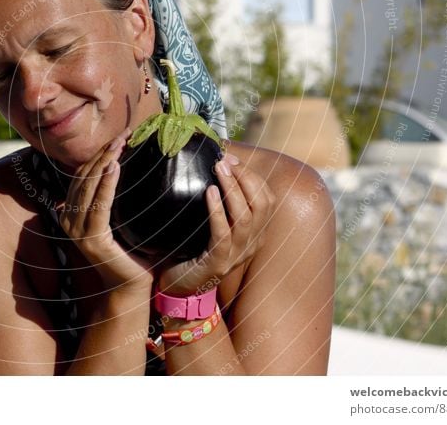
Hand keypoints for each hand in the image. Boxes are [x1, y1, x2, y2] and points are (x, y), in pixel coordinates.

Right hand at [58, 129, 154, 294]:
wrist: (131, 285)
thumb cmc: (130, 251)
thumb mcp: (118, 219)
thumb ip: (111, 198)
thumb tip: (123, 167)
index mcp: (72, 212)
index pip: (83, 175)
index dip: (98, 153)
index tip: (119, 137)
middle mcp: (69, 219)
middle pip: (85, 177)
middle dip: (104, 153)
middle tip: (124, 135)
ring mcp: (78, 231)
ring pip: (89, 187)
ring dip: (105, 162)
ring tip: (120, 144)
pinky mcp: (92, 239)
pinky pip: (99, 205)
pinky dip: (107, 184)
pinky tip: (115, 167)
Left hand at [157, 150, 275, 295]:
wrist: (179, 288)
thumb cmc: (192, 250)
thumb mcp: (211, 223)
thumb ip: (218, 200)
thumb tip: (213, 162)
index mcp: (254, 233)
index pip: (267, 199)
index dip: (252, 176)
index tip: (232, 158)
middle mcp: (251, 244)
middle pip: (261, 204)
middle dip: (245, 177)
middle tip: (224, 160)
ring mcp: (236, 256)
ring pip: (246, 217)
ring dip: (232, 188)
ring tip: (218, 169)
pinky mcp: (218, 264)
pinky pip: (223, 234)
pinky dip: (217, 210)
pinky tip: (209, 192)